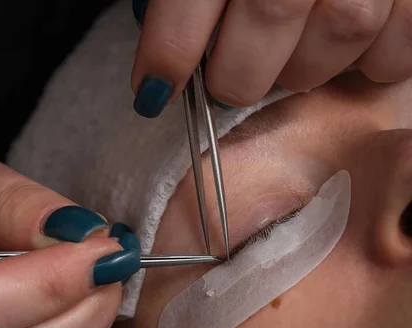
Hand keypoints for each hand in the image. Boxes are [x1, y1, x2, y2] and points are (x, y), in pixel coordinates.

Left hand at [131, 0, 409, 116]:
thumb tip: (162, 58)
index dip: (168, 55)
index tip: (154, 92)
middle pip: (270, 19)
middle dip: (236, 76)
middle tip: (228, 81)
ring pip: (337, 37)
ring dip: (302, 69)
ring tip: (290, 52)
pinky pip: (394, 53)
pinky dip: (368, 63)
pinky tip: (347, 45)